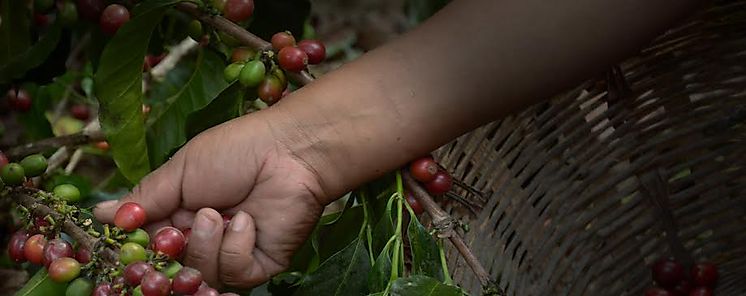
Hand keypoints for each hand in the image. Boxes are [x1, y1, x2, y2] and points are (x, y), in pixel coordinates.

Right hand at [94, 109, 325, 287]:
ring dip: (204, 243)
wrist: (289, 150)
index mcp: (180, 217)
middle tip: (175, 230)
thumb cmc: (237, 151)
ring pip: (198, 276)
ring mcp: (231, 254)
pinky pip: (234, 274)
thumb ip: (143, 199)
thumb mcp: (180, 171)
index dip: (137, 248)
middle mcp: (203, 240)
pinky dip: (235, 247)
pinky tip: (246, 221)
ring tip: (217, 213)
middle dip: (168, 252)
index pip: (147, 247)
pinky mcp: (260, 264)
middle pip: (169, 270)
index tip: (127, 239)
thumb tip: (98, 216)